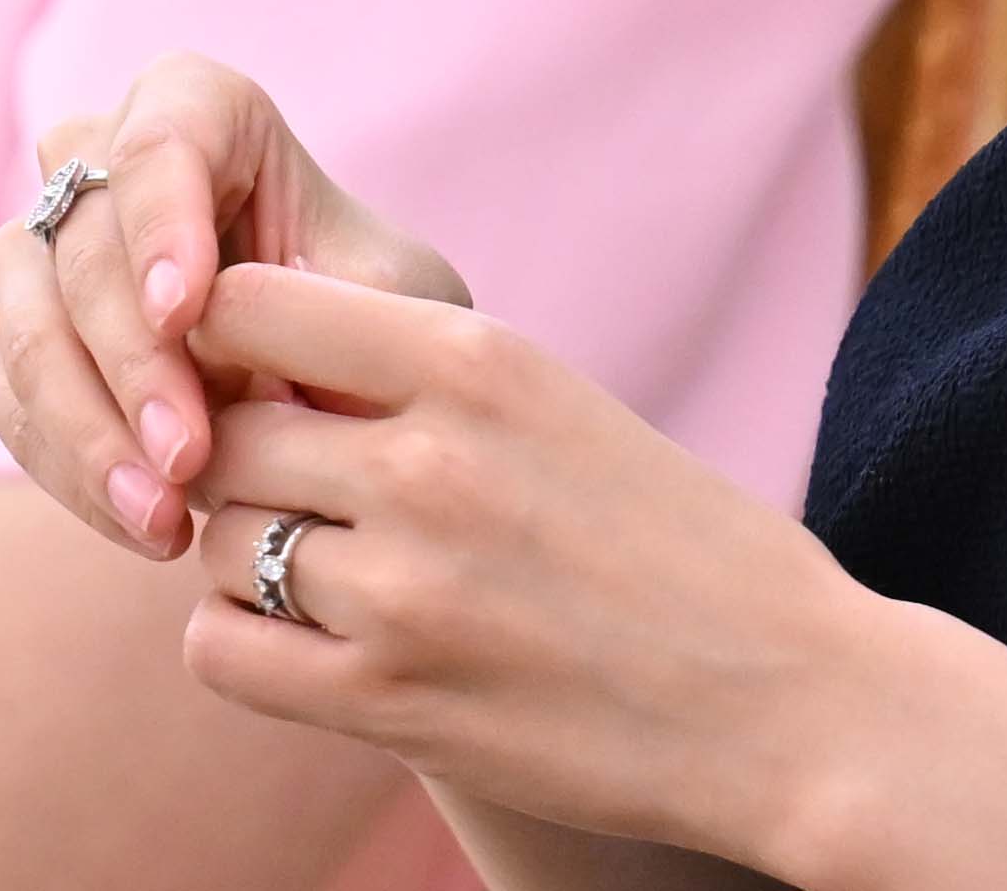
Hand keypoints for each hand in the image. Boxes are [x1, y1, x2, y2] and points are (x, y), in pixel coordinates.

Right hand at [0, 54, 463, 559]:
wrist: (336, 379)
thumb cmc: (372, 313)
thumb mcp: (395, 299)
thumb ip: (338, 309)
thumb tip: (255, 350)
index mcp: (204, 108)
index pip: (162, 140)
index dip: (162, 222)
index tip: (184, 312)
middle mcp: (102, 157)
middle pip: (85, 247)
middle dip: (133, 363)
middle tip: (188, 456)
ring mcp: (42, 244)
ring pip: (26, 326)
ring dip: (88, 432)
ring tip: (166, 515)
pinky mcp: (11, 330)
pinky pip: (7, 397)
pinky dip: (69, 468)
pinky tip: (142, 525)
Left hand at [171, 266, 1006, 876]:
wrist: (792, 701)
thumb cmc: (688, 550)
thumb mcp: (562, 412)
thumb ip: (427, 388)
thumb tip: (274, 370)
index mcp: (477, 360)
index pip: (247, 304)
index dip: (227, 343)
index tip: (256, 381)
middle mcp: (425, 461)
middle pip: (223, 432)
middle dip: (242, 464)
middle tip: (293, 499)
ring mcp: (401, 587)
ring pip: (214, 544)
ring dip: (248, 562)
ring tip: (330, 581)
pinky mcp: (389, 702)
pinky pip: (221, 651)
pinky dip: (244, 646)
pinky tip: (314, 648)